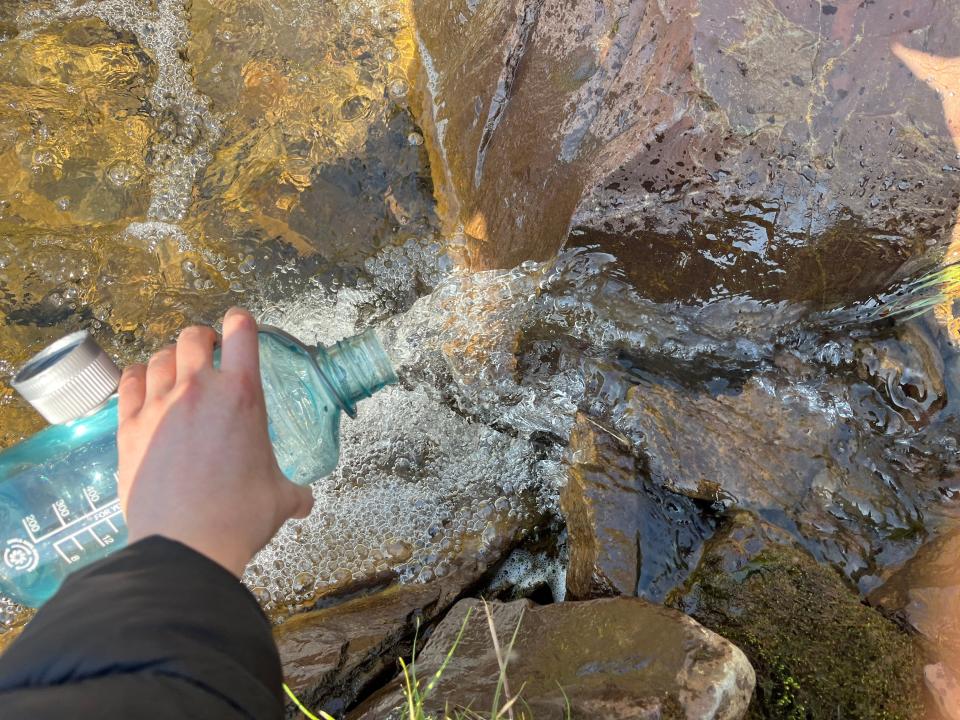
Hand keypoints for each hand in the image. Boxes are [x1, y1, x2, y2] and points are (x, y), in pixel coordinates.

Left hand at [116, 307, 313, 576]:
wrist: (187, 544)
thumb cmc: (239, 516)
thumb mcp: (280, 498)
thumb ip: (294, 492)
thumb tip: (305, 502)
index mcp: (243, 396)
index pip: (241, 332)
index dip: (241, 322)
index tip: (241, 327)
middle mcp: (199, 390)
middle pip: (193, 337)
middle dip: (203, 339)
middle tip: (209, 353)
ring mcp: (159, 405)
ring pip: (159, 356)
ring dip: (171, 358)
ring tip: (177, 371)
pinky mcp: (130, 427)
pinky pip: (129, 382)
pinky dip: (138, 376)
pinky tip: (144, 384)